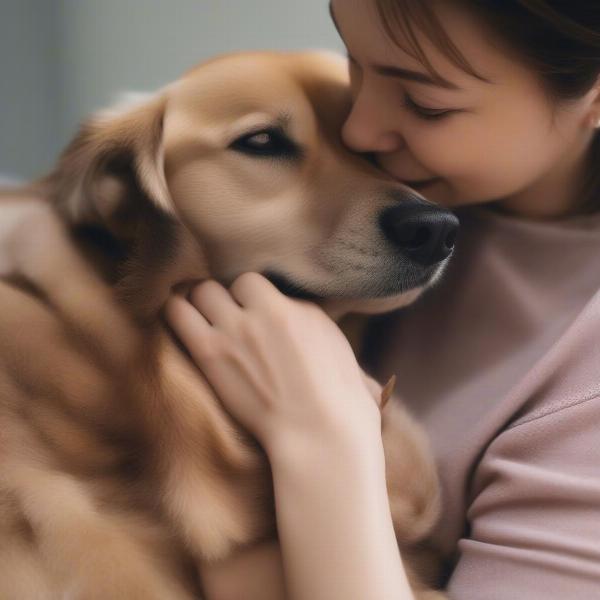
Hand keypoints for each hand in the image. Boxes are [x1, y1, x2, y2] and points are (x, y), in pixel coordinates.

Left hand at [163, 272, 381, 455]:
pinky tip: (181, 323)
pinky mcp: (210, 352)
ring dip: (201, 304)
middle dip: (229, 298)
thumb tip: (290, 308)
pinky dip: (176, 312)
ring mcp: (236, 329)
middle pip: (231, 283)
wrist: (317, 432)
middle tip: (228, 319)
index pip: (257, 283)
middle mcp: (264, 311)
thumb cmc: (337, 396)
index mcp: (296, 308)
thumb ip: (306, 317)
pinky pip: (177, 313)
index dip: (252, 297)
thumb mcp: (333, 343)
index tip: (250, 314)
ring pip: (201, 291)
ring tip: (203, 321)